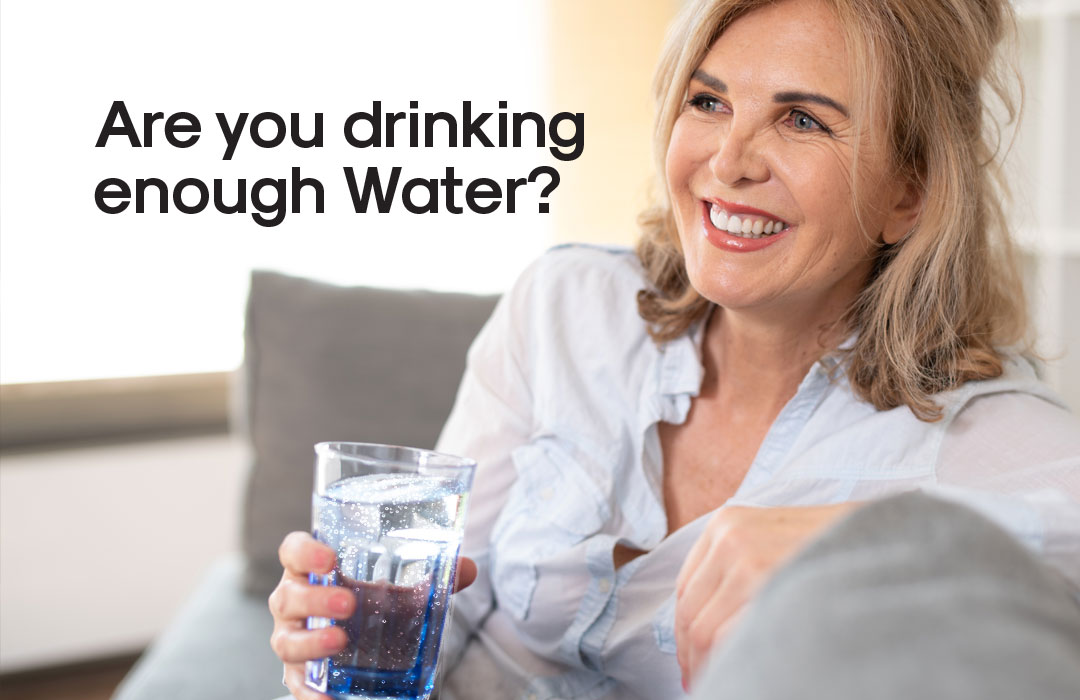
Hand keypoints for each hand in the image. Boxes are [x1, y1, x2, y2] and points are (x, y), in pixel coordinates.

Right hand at [269, 531, 476, 698]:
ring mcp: (293, 639)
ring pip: (286, 640)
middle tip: (348, 602)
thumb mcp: (399, 591)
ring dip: (310, 642)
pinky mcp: (299, 675)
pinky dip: (311, 694)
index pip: (294, 551)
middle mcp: (294, 603)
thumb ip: (432, 579)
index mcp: (313, 572)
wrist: (359, 644)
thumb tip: (467, 568)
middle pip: (288, 596)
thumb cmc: (371, 605)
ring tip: (338, 641)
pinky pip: (298, 686)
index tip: (330, 557)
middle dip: (315, 598)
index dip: (305, 551)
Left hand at [674, 503, 858, 689]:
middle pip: (690, 613)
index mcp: (725, 523)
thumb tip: (704, 623)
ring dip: (708, 664)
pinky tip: (743, 675)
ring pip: (705, 631)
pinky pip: (729, 638)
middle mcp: (728, 538)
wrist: (883, 539)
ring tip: (722, 683)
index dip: (684, 631)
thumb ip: (738, 566)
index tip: (690, 658)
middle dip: (692, 654)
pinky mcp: (765, 584)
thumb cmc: (832, 545)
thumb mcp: (773, 538)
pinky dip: (730, 662)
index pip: (686, 589)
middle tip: (700, 681)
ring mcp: (746, 561)